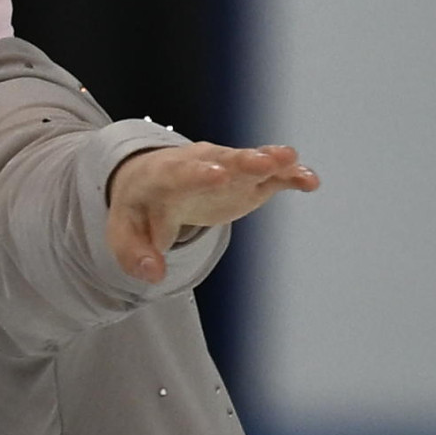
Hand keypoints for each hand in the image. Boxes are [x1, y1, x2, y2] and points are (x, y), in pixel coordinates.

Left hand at [105, 140, 317, 282]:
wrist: (155, 181)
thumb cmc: (141, 209)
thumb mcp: (125, 233)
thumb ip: (135, 254)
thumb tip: (153, 274)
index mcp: (164, 176)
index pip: (180, 173)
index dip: (198, 173)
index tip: (217, 174)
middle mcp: (200, 165)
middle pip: (222, 160)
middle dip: (242, 161)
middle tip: (262, 162)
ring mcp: (228, 169)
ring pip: (250, 161)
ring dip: (271, 160)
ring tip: (290, 159)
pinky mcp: (249, 180)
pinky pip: (272, 175)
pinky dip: (290, 175)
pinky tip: (310, 182)